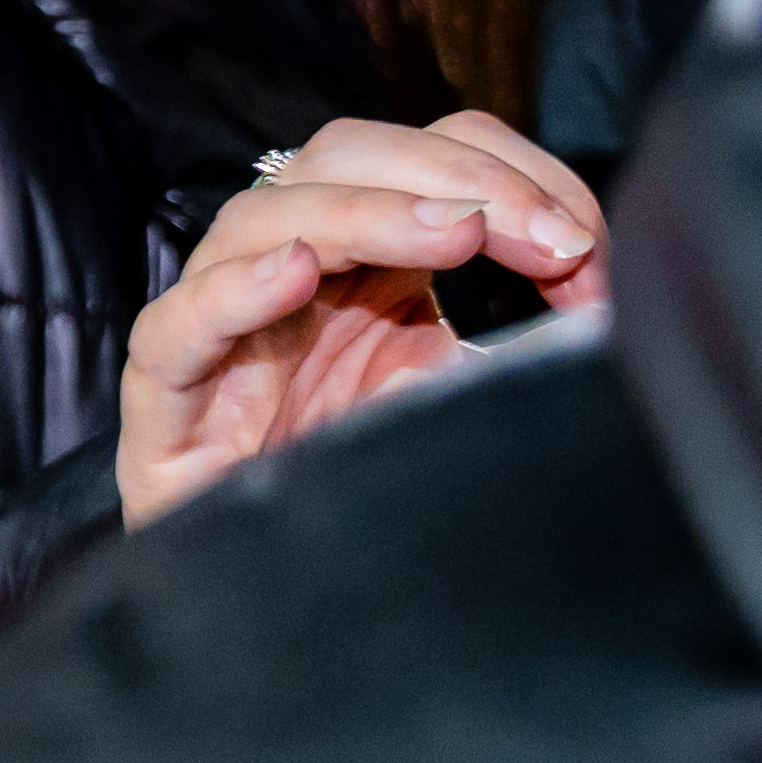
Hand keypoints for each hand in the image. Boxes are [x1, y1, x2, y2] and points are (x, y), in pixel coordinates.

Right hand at [119, 108, 605, 531]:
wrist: (289, 608)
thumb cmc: (374, 492)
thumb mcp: (472, 396)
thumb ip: (522, 340)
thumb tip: (594, 286)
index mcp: (370, 259)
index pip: (427, 156)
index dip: (508, 174)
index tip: (581, 245)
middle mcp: (291, 270)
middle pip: (345, 155)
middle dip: (456, 178)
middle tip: (545, 239)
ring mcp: (222, 325)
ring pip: (265, 217)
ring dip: (369, 212)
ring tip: (456, 236)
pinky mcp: (167, 396)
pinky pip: (179, 326)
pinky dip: (234, 290)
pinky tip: (297, 274)